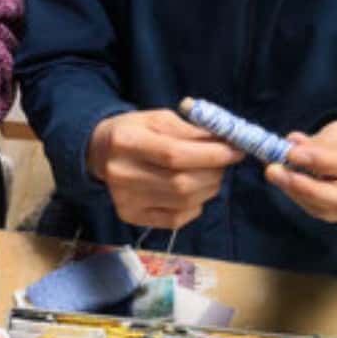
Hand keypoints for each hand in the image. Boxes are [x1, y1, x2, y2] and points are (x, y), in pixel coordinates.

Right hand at [89, 110, 243, 228]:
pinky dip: (194, 205)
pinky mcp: (130, 216)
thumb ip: (191, 131)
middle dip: (214, 172)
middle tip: (224, 161)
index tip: (235, 150)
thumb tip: (227, 144)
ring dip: (208, 188)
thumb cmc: (135, 131)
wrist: (101, 152)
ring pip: (184, 202)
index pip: (175, 154)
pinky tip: (191, 190)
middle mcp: (122, 174)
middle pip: (181, 182)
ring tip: (208, 173)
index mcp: (126, 142)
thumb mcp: (159, 119)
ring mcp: (125, 199)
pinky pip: (176, 218)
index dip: (211, 155)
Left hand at [266, 120, 336, 222]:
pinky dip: (301, 197)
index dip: (323, 161)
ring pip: (328, 210)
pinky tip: (286, 182)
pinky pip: (323, 212)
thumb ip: (326, 138)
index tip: (292, 153)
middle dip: (303, 186)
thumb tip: (293, 143)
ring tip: (275, 173)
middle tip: (273, 170)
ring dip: (296, 192)